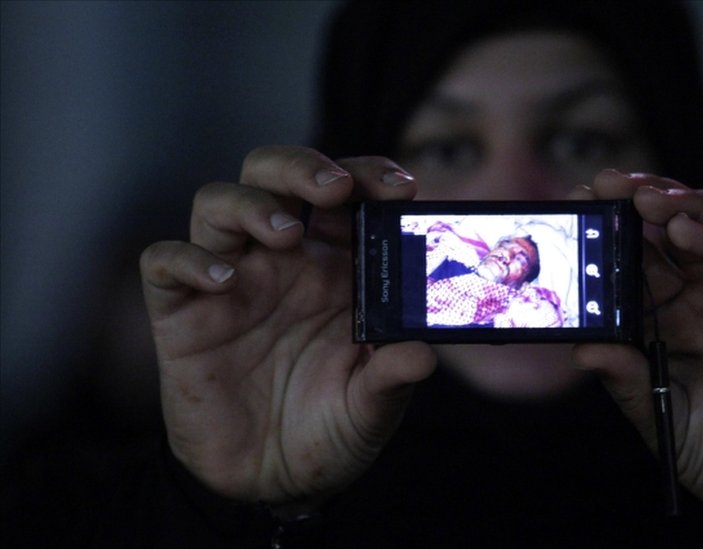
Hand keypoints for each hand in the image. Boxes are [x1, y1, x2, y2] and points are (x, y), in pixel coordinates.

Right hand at [140, 147, 435, 503]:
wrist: (271, 483)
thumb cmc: (329, 430)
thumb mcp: (372, 407)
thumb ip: (393, 376)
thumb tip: (424, 354)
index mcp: (336, 267)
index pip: (347, 194)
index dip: (370, 175)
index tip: (402, 187)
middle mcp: (282, 262)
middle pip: (276, 176)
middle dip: (303, 167)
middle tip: (336, 188)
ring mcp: (230, 281)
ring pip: (219, 203)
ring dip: (251, 203)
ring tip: (286, 232)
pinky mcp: (181, 314)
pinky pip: (165, 263)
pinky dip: (189, 259)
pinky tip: (225, 281)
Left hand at [572, 170, 702, 523]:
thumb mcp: (663, 417)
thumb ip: (627, 381)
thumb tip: (583, 351)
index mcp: (671, 320)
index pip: (637, 262)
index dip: (610, 235)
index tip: (577, 211)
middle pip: (673, 231)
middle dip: (639, 202)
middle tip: (604, 185)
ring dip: (680, 204)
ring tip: (642, 196)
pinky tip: (685, 228)